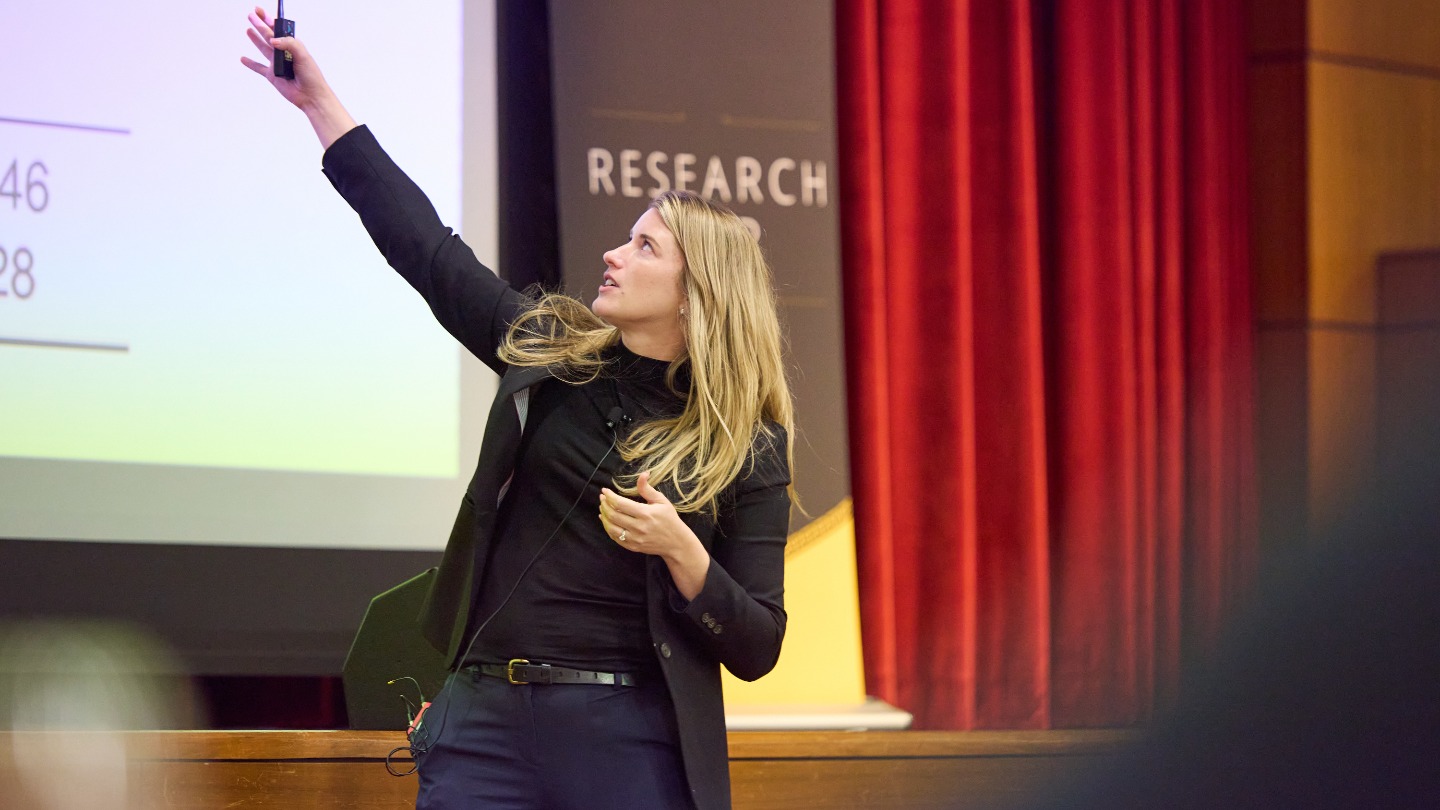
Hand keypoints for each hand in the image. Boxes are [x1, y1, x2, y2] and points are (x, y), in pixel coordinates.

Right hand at [239, 6, 355, 147]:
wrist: (311, 96)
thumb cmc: (311, 76)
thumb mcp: (303, 56)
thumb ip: (289, 44)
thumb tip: (272, 40)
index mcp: (293, 45)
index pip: (279, 29)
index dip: (270, 19)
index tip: (261, 11)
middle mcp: (283, 53)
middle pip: (268, 36)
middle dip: (260, 24)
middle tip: (251, 15)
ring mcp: (276, 63)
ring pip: (263, 48)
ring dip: (255, 39)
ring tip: (248, 29)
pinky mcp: (271, 75)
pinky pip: (258, 67)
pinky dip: (250, 63)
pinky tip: (243, 58)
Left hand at [599, 472, 709, 598]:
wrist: (676, 543)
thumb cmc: (670, 519)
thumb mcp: (662, 501)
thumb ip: (647, 489)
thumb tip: (643, 473)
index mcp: (646, 513)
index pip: (621, 503)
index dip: (610, 496)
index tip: (605, 491)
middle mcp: (639, 527)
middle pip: (614, 515)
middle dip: (605, 505)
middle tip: (602, 498)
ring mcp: (635, 539)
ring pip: (611, 528)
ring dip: (604, 517)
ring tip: (603, 508)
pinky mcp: (633, 547)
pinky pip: (616, 538)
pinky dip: (608, 529)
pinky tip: (606, 521)